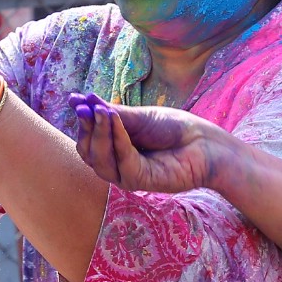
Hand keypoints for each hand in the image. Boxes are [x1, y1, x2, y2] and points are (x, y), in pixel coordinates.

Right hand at [69, 92, 235, 194]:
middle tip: (86, 108)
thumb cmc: (174, 129)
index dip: (82, 122)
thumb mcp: (137, 116)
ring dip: (99, 133)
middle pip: (88, 152)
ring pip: (99, 161)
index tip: (77, 101)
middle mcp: (117, 164)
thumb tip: (78, 99)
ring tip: (102, 112)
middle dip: (87, 129)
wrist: (204, 142)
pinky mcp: (140, 182)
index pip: (87, 140)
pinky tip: (115, 120)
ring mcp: (127, 175)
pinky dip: (117, 139)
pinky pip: (121, 161)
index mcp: (114, 148)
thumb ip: (109, 113)